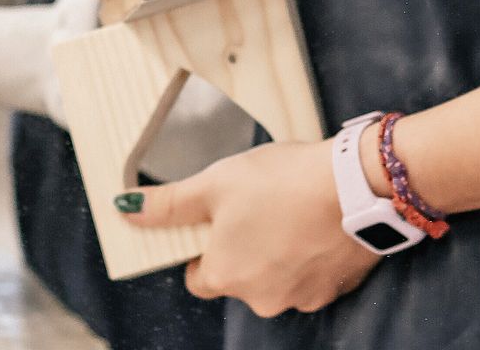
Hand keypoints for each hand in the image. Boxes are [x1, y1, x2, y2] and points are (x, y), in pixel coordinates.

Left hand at [117, 140, 377, 316]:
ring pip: (276, 277)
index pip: (198, 278)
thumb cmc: (280, 182)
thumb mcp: (215, 182)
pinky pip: (310, 274)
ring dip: (277, 251)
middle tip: (255, 205)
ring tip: (288, 209)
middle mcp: (260, 298)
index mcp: (226, 275)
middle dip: (243, 247)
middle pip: (238, 277)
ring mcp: (300, 297)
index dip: (201, 249)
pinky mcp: (333, 288)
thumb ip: (170, 204)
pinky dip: (308, 254)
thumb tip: (126, 209)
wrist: (353, 186)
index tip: (214, 222)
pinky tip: (313, 221)